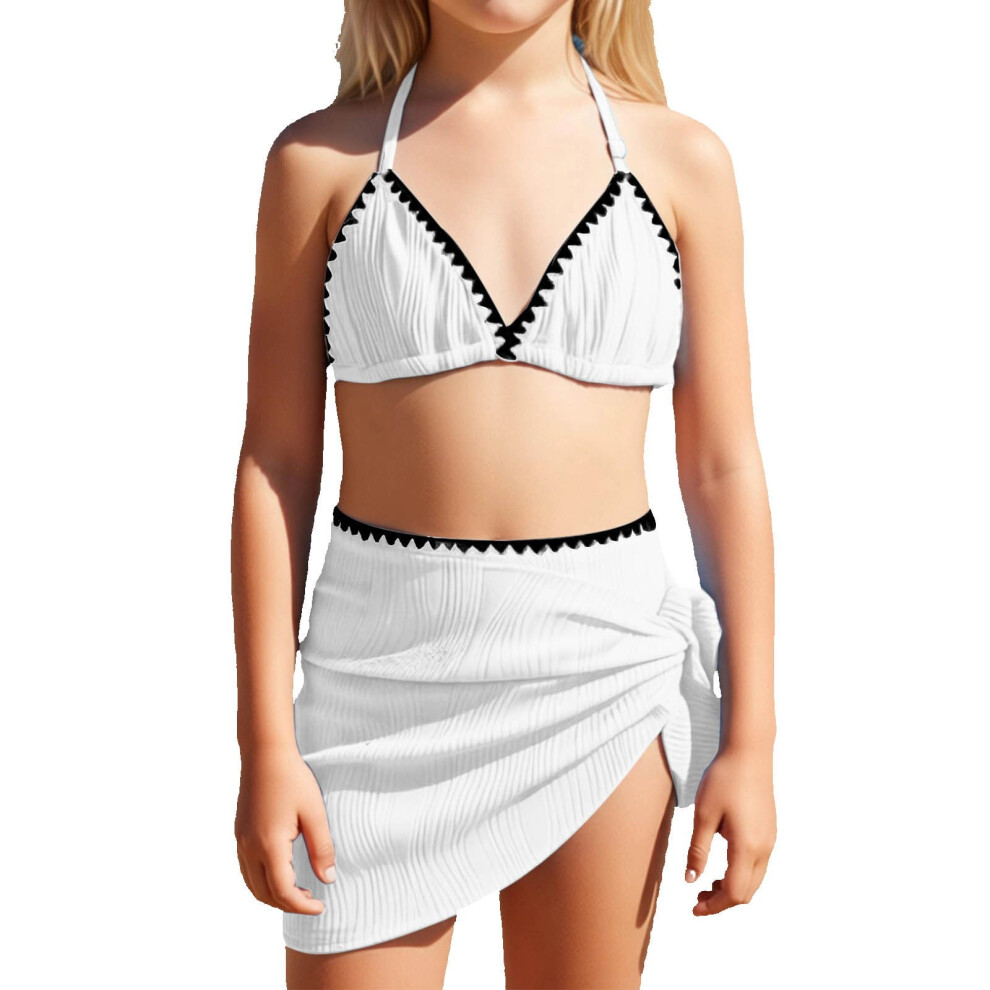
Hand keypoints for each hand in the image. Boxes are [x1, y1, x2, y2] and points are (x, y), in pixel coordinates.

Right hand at [234, 744, 335, 914]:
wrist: (264, 753)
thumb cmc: (292, 779)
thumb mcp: (314, 813)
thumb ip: (322, 848)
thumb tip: (328, 879)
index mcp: (269, 845)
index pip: (283, 891)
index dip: (302, 906)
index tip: (321, 906)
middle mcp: (250, 848)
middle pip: (265, 894)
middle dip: (288, 904)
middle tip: (312, 900)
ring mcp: (241, 842)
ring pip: (252, 885)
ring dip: (274, 895)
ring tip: (299, 890)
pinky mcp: (240, 834)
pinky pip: (247, 870)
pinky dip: (263, 881)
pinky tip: (282, 871)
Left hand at [685, 744, 775, 914]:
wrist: (749, 753)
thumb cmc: (723, 779)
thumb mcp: (703, 815)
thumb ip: (698, 850)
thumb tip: (691, 881)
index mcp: (747, 847)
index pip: (733, 893)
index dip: (713, 906)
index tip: (693, 908)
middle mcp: (764, 848)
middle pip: (747, 892)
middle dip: (722, 901)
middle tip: (697, 896)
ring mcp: (770, 840)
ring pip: (754, 880)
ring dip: (732, 888)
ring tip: (707, 882)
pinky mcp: (769, 832)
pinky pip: (758, 865)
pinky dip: (741, 874)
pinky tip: (722, 864)